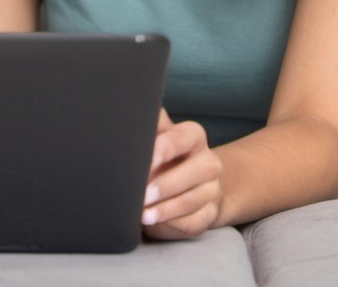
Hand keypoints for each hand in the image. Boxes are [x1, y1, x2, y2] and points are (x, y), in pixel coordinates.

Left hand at [142, 109, 222, 238]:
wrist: (193, 180)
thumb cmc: (165, 153)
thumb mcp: (159, 134)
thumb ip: (148, 125)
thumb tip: (125, 114)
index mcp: (193, 136)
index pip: (179, 139)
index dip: (160, 151)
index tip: (143, 162)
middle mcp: (208, 161)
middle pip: (191, 172)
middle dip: (163, 185)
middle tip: (140, 194)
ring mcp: (213, 189)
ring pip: (191, 200)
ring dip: (164, 209)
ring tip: (142, 213)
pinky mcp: (210, 213)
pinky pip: (194, 221)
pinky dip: (172, 223)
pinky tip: (155, 221)